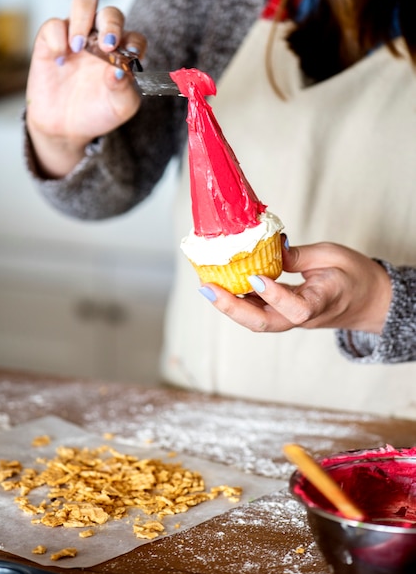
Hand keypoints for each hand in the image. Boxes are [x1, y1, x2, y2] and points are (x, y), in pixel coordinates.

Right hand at [26, 0, 146, 176]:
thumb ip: (124, 90)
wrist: (67, 128)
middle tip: (106, 45)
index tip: (130, 55)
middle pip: (111, 13)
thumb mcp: (118, 108)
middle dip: (111, 24)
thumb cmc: (97, 112)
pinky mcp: (51, 40)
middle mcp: (102, 39)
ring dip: (83, 18)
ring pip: (84, 1)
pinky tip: (60, 61)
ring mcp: (77, 36)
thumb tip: (118, 71)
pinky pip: (54, 25)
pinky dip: (57, 38)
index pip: (135, 38)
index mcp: (123, 54)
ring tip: (79, 46)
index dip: (135, 43)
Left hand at [199, 239, 391, 333]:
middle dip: (232, 307)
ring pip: (256, 320)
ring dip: (229, 305)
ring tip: (206, 284)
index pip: (296, 308)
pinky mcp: (283, 314)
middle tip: (207, 287)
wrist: (368, 302)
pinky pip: (258, 311)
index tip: (255, 277)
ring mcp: (291, 319)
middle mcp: (303, 317)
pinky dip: (237, 299)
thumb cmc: (355, 275)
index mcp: (323, 301)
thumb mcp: (334, 255)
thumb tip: (271, 250)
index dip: (274, 295)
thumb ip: (301, 256)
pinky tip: (220, 284)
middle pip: (264, 323)